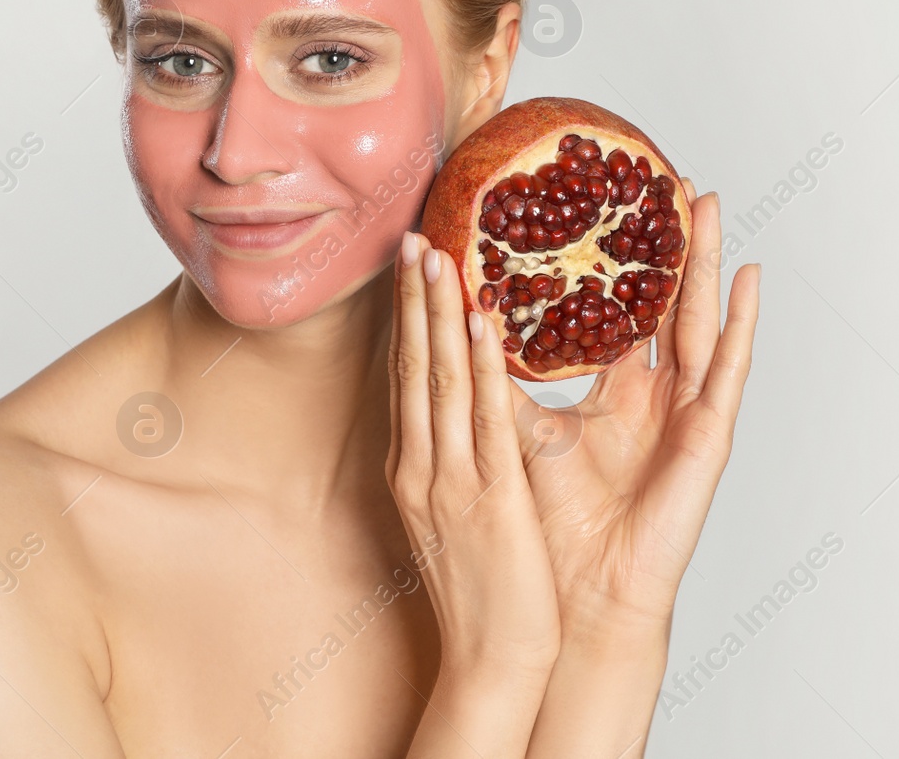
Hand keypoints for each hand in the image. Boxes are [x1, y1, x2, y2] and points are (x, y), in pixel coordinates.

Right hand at [387, 231, 560, 756]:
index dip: (407, 320)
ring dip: (437, 315)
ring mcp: (451, 480)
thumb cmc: (482, 595)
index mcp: (417, 470)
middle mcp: (424, 467)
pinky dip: (479, 367)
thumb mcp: (455, 517)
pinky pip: (484, 421)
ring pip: (439, 382)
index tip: (411, 269)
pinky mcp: (489, 498)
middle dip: (412, 301)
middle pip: (413, 369)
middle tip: (412, 238)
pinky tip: (479, 324)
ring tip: (437, 255)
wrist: (491, 661)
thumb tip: (459, 423)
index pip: (408, 380)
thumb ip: (453, 465)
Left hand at [514, 181, 760, 633]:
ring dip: (704, 263)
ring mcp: (685, 414)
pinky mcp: (707, 438)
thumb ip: (497, 377)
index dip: (613, 262)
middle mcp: (653, 397)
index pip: (617, 312)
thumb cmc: (551, 526)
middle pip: (662, 304)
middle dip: (664, 245)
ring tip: (705, 205)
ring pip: (699, 322)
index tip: (605, 207)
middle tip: (663, 181)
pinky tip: (748, 280)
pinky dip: (742, 324)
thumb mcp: (517, 434)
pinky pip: (730, 371)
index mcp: (614, 395)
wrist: (577, 595)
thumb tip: (459, 319)